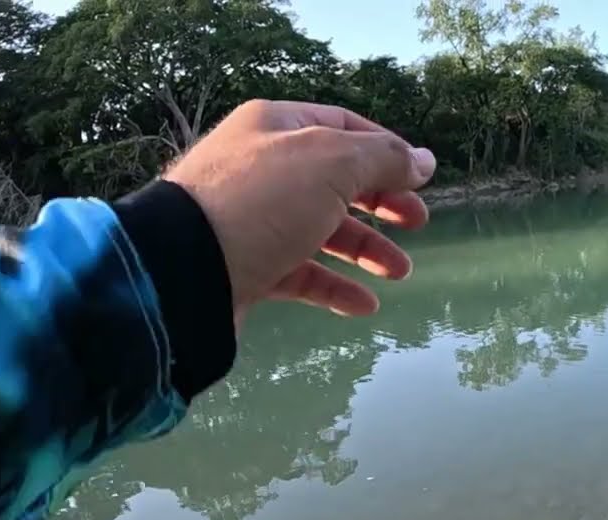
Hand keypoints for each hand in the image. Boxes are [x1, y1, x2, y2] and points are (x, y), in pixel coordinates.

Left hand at [163, 99, 436, 325]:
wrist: (183, 268)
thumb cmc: (263, 200)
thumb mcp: (334, 164)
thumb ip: (385, 159)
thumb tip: (424, 160)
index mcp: (278, 126)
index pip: (344, 127)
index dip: (387, 151)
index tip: (420, 180)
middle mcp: (263, 168)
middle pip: (336, 180)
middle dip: (381, 202)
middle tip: (418, 223)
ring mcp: (252, 220)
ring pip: (321, 230)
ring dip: (366, 249)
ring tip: (400, 272)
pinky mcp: (246, 267)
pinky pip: (299, 273)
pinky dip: (334, 287)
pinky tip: (364, 305)